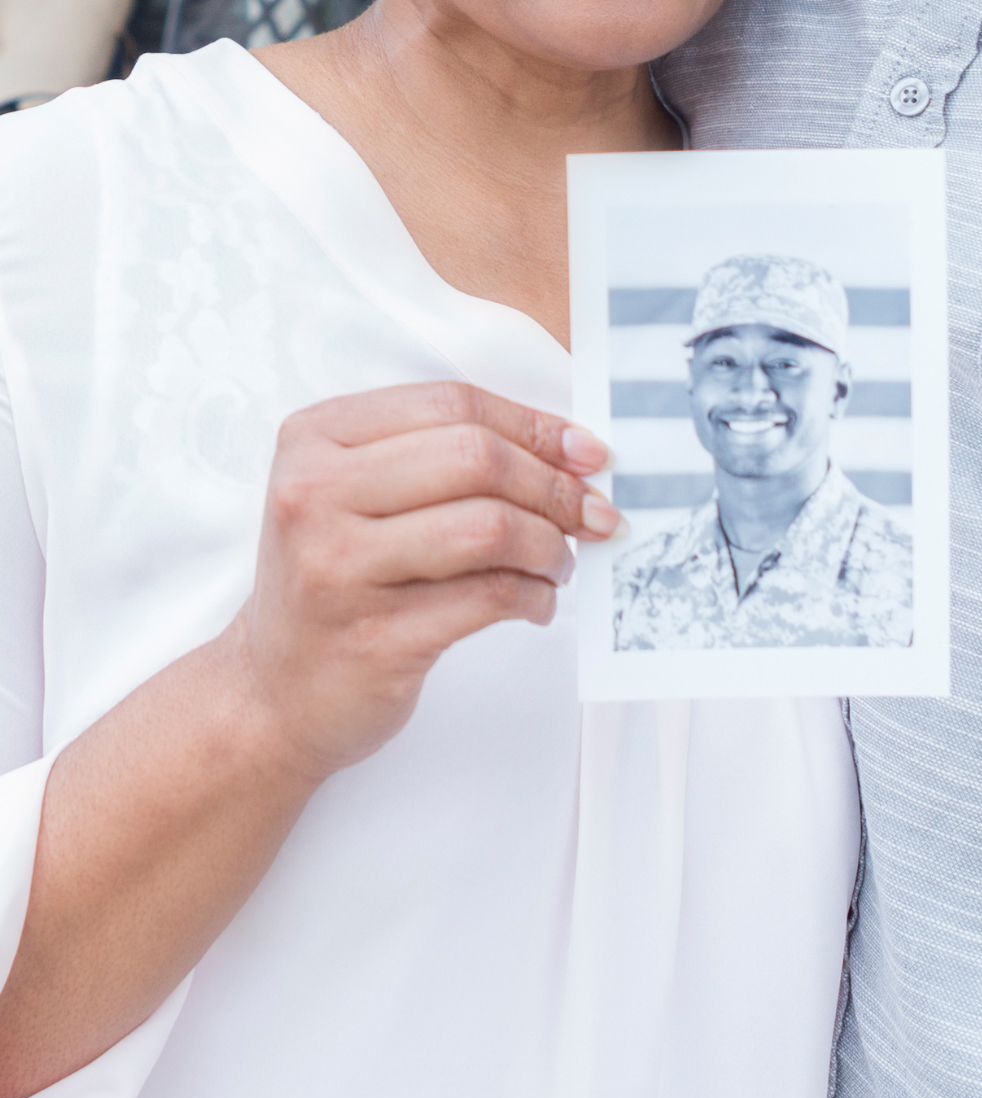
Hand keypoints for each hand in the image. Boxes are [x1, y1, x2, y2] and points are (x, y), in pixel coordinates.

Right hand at [235, 380, 617, 784]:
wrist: (273, 693)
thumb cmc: (336, 581)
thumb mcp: (357, 495)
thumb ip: (441, 456)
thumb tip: (567, 449)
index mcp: (314, 438)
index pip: (451, 404)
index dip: (532, 424)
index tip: (585, 452)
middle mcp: (314, 495)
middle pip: (475, 457)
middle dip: (552, 484)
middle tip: (591, 512)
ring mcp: (338, 569)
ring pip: (489, 526)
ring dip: (549, 543)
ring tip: (559, 562)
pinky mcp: (374, 638)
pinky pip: (489, 596)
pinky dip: (535, 595)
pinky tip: (537, 600)